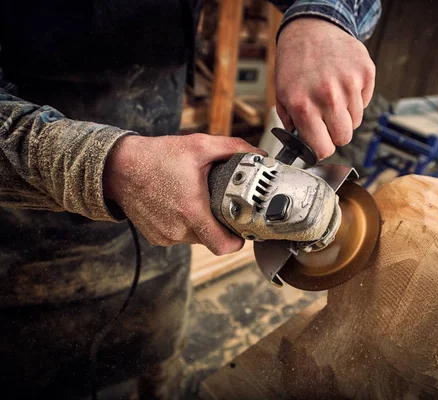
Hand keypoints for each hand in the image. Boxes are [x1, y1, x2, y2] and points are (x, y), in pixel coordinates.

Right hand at [103, 133, 262, 253]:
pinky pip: (179, 236)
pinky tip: (180, 206)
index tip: (242, 230)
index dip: (237, 241)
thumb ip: (232, 148)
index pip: (223, 246)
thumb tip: (257, 153)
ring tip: (198, 202)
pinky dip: (184, 225)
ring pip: (195, 239)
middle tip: (222, 208)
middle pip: (212, 240)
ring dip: (201, 225)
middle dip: (220, 227)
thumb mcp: (199, 145)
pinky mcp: (155, 236)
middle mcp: (178, 228)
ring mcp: (165, 235)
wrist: (118, 167)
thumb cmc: (156, 157)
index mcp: (192, 211)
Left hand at [275, 18, 375, 159]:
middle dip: (335, 134)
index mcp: (304, 106)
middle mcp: (328, 96)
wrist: (310, 30)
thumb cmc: (295, 64)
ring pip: (356, 122)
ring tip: (333, 97)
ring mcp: (349, 84)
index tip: (321, 144)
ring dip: (346, 115)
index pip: (323, 148)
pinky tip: (343, 85)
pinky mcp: (365, 73)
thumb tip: (303, 147)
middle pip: (344, 138)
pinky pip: (365, 102)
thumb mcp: (282, 95)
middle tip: (327, 120)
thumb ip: (292, 124)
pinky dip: (356, 99)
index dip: (322, 149)